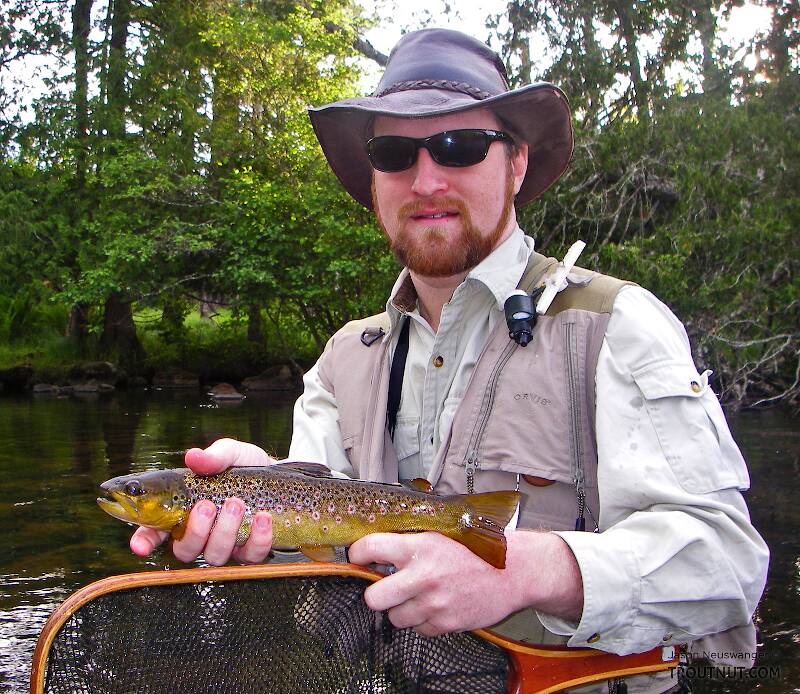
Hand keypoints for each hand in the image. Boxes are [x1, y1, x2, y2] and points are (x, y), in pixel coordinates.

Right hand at [130, 438, 274, 564]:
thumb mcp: (231, 454)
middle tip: (207, 505)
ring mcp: (226, 547)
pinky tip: (264, 517)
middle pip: (184, 550)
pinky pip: (251, 556)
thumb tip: (193, 456)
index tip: (140, 545)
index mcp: (184, 511)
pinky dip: (257, 537)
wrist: (281, 477)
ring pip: (215, 555)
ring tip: (237, 503)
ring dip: (225, 531)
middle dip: (195, 531)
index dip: (143, 541)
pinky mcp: (252, 552)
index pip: (154, 532)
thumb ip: (212, 457)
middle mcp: (201, 535)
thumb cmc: (246, 468)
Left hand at [347, 530, 582, 636]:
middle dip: (376, 594)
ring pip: (395, 617)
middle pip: (374, 598)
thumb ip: (411, 540)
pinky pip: (419, 630)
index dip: (357, 553)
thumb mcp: (441, 533)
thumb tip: (378, 546)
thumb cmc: (477, 550)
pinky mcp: (446, 623)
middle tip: (385, 587)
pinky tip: (436, 606)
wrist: (514, 571)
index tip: (358, 556)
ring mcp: (434, 603)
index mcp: (419, 546)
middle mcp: (423, 576)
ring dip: (403, 608)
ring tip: (419, 596)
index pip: (370, 548)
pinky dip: (424, 621)